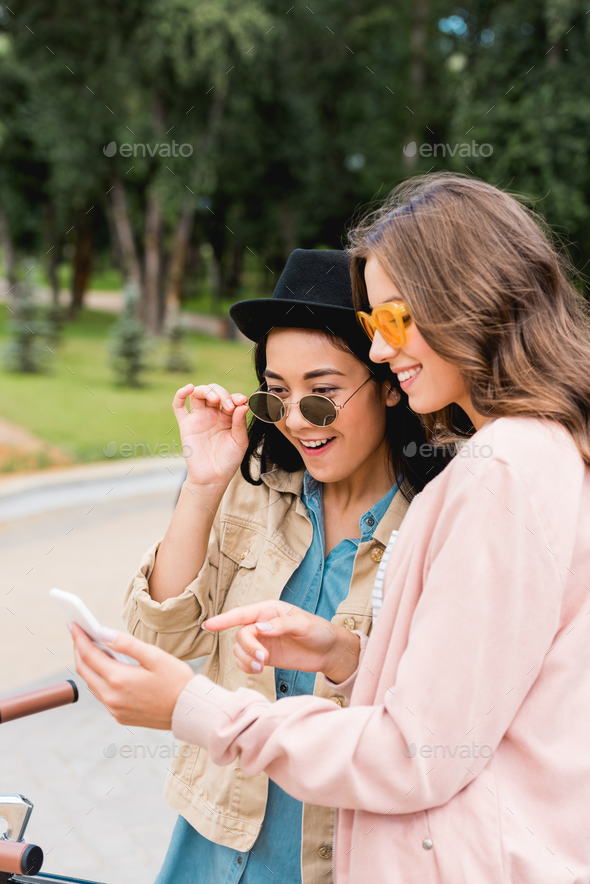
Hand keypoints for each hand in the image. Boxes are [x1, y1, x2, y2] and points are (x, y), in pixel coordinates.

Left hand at [71, 624, 193, 728]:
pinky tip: (106, 668)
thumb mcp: (155, 656)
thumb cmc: (176, 680)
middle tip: (78, 633)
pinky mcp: (120, 716)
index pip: (89, 655)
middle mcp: (112, 697)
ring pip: (92, 684)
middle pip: (84, 670)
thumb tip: (102, 633)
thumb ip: (127, 644)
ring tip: (90, 647)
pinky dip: (99, 679)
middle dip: (79, 649)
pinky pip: (102, 695)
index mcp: (119, 679)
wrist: (189, 711)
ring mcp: (114, 709)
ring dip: (88, 665)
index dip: (79, 637)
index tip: (73, 623)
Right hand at [173, 383, 249, 488]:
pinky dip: (181, 394)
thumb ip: (240, 423)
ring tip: (214, 399)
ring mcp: (199, 418)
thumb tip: (243, 404)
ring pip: (198, 394)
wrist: (212, 477)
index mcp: (228, 417)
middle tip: (228, 406)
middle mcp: (213, 414)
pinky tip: (189, 388)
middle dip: (223, 394)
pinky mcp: (186, 424)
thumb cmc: (228, 461)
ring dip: (207, 390)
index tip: (242, 401)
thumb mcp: (240, 441)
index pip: (231, 398)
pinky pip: (179, 405)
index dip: (236, 397)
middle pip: (215, 392)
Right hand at [204, 602, 360, 683]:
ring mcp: (262, 642)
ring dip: (246, 660)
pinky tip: (258, 669)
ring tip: (262, 666)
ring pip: (239, 650)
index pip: (242, 613)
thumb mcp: (303, 624)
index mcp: (268, 610)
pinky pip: (245, 662)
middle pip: (241, 635)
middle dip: (248, 647)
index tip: (209, 625)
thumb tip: (259, 628)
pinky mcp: (264, 657)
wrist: (329, 651)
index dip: (224, 619)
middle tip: (263, 658)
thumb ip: (280, 625)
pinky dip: (247, 667)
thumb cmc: (318, 630)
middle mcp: (261, 624)